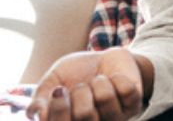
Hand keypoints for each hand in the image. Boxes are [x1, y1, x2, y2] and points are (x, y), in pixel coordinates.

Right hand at [26, 48, 143, 120]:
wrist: (103, 57)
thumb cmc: (74, 74)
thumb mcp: (52, 82)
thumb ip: (40, 100)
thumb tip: (38, 116)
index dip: (59, 108)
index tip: (58, 90)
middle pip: (84, 114)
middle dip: (80, 91)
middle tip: (82, 86)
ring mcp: (115, 119)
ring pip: (105, 99)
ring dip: (99, 83)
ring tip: (99, 81)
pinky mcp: (134, 106)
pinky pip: (126, 90)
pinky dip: (118, 77)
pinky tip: (115, 80)